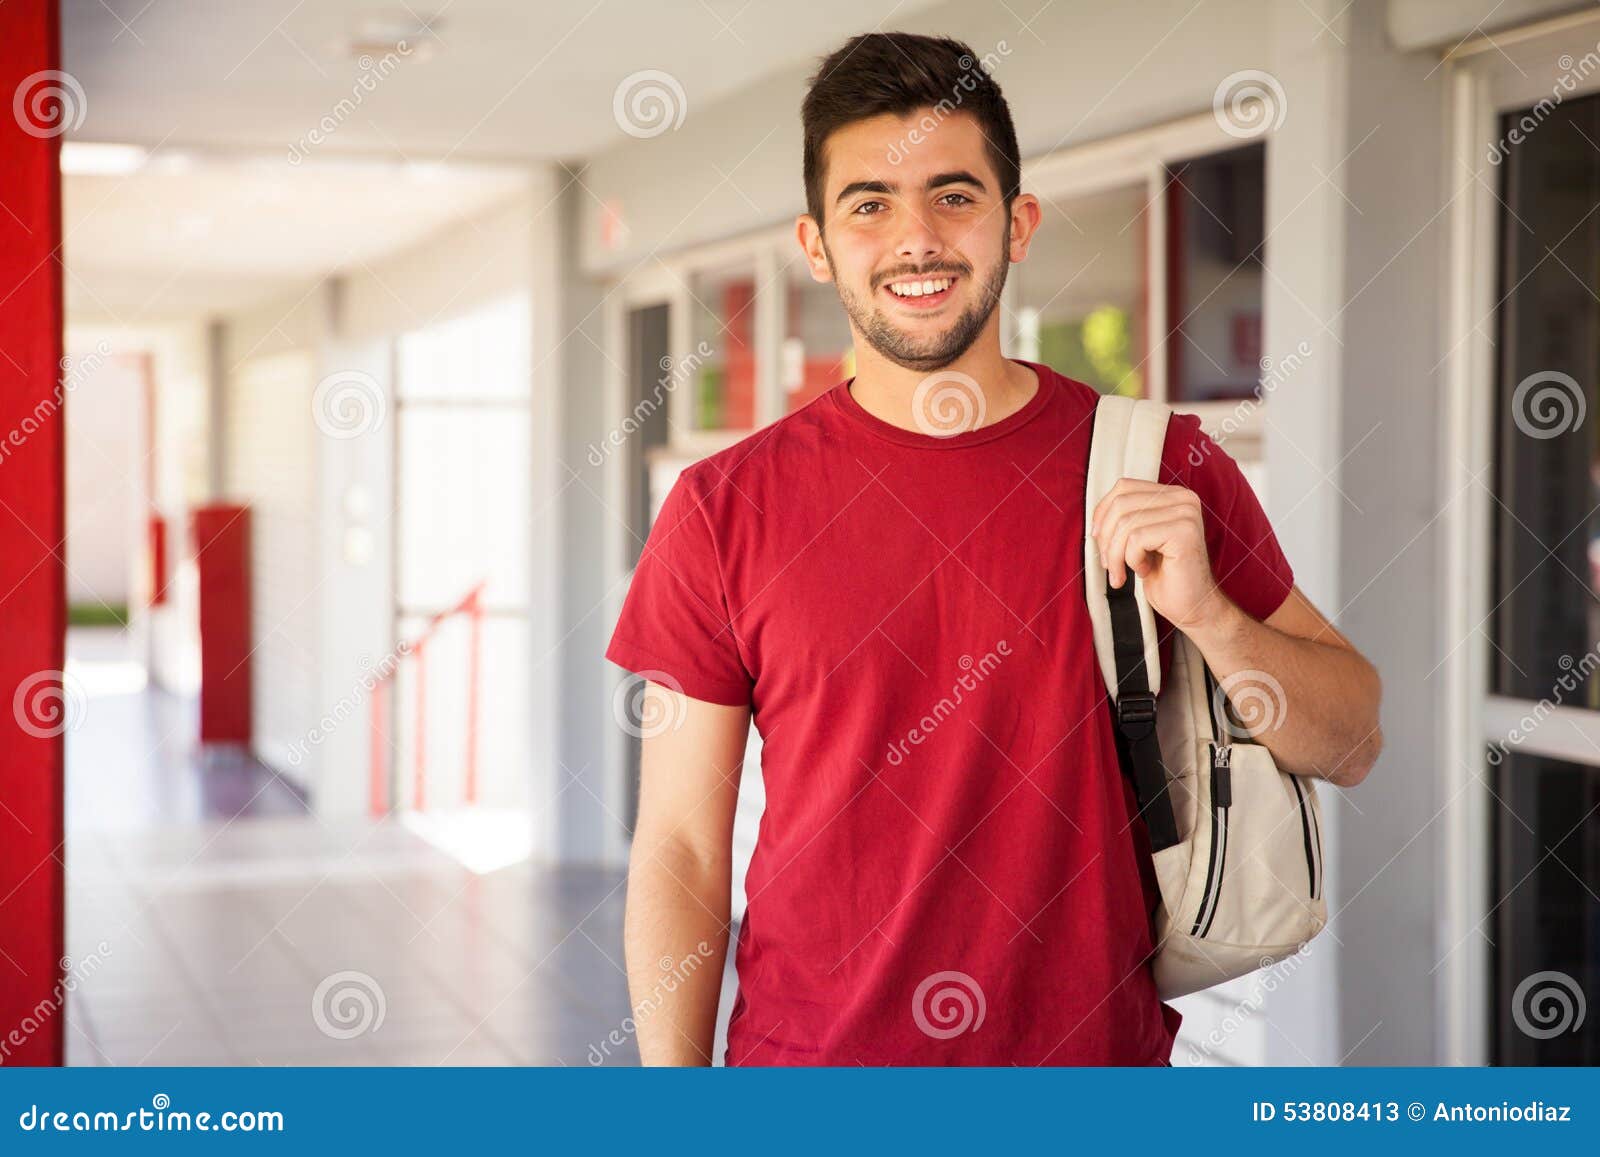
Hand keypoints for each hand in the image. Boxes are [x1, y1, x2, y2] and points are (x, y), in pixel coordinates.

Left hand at [1089, 478, 1228, 633]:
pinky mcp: (1184, 531)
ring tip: (1124, 572)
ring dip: (1115, 554)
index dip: (1102, 514)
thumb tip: (1096, 517)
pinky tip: (1144, 572)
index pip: (1123, 487)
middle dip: (1106, 538)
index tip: (1099, 540)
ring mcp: (1186, 513)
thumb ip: (1125, 519)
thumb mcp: (1139, 540)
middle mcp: (1183, 498)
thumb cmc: (1165, 576)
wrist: (1192, 606)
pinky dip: (1131, 560)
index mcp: (1172, 495)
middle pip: (1121, 504)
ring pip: (1126, 523)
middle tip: (1109, 564)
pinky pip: (1137, 539)